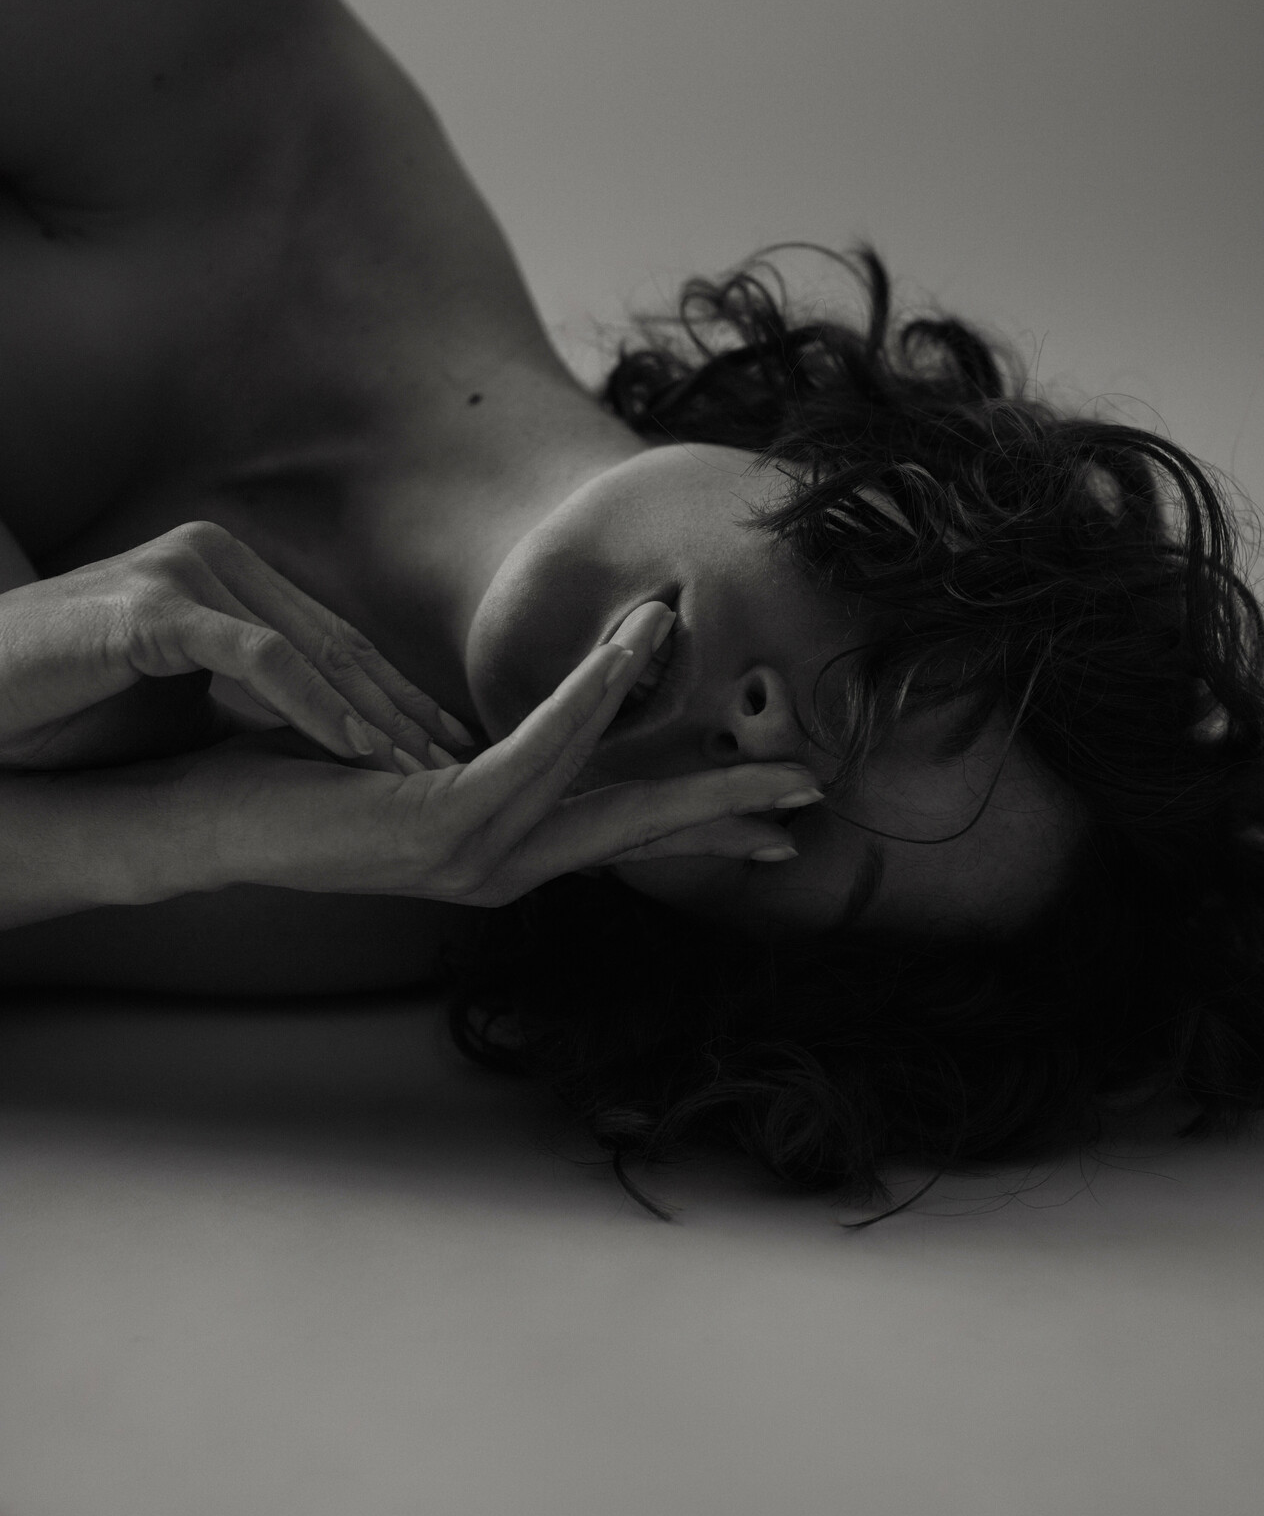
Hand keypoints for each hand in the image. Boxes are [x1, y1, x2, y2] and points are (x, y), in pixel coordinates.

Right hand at [0, 521, 472, 773]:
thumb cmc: (61, 706)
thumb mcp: (178, 700)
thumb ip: (246, 699)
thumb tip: (329, 740)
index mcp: (224, 572)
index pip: (332, 636)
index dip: (395, 693)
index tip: (448, 744)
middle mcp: (212, 557)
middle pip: (335, 640)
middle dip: (402, 707)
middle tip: (462, 762)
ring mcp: (183, 573)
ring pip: (308, 648)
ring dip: (373, 714)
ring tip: (427, 769)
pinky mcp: (153, 608)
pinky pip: (255, 658)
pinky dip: (313, 705)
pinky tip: (359, 749)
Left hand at [171, 602, 823, 905]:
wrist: (202, 808)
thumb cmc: (303, 770)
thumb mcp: (418, 755)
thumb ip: (482, 750)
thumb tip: (539, 719)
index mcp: (504, 842)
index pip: (624, 825)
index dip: (705, 815)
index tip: (779, 809)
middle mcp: (500, 862)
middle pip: (637, 830)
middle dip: (725, 807)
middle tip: (811, 791)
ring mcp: (474, 854)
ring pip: (598, 783)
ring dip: (663, 722)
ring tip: (711, 666)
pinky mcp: (440, 827)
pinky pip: (535, 753)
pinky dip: (588, 701)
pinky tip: (627, 652)